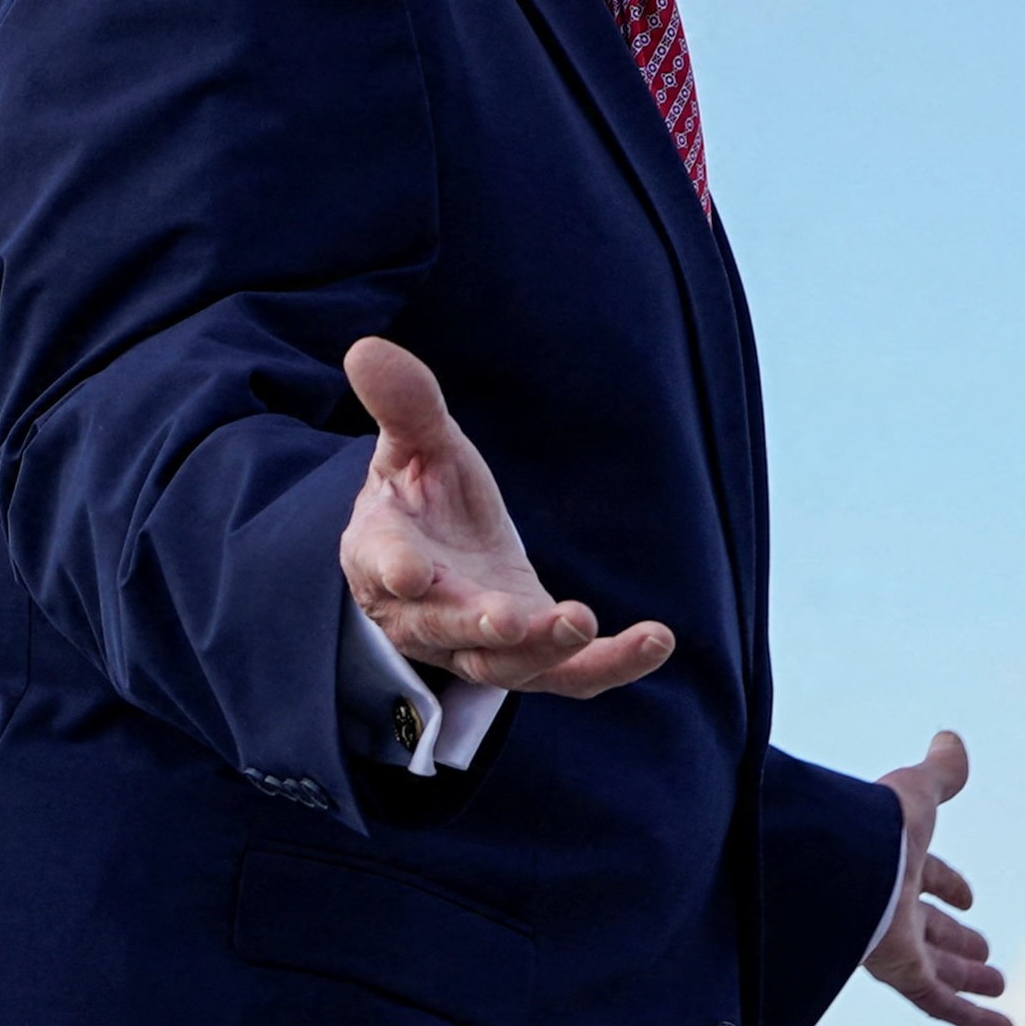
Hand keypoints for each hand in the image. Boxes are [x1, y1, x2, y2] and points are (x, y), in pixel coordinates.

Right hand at [339, 339, 673, 697]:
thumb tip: (367, 348)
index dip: (395, 570)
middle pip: (445, 628)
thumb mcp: (416, 445)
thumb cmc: (422, 496)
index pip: (382, 567)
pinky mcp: (529, 658)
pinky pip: (567, 676)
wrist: (444, 552)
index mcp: (381, 554)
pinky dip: (610, 666)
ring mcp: (476, 645)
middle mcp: (421, 614)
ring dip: (543, 647)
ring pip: (505, 664)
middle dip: (478, 623)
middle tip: (511, 616)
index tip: (410, 572)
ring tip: (582, 620)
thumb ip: (404, 406)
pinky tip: (657, 639)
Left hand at [869, 729, 1008, 1025]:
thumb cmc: (872, 825)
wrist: (836, 865)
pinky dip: (973, 1019)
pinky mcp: (897, 972)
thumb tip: (951, 738)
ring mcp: (891, 943)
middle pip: (928, 928)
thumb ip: (938, 773)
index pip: (925, 880)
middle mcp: (887, 907)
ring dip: (968, 978)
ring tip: (1000, 983)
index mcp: (891, 865)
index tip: (969, 896)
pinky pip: (940, 1004)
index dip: (948, 886)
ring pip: (936, 968)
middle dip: (956, 939)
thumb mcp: (914, 795)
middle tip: (985, 950)